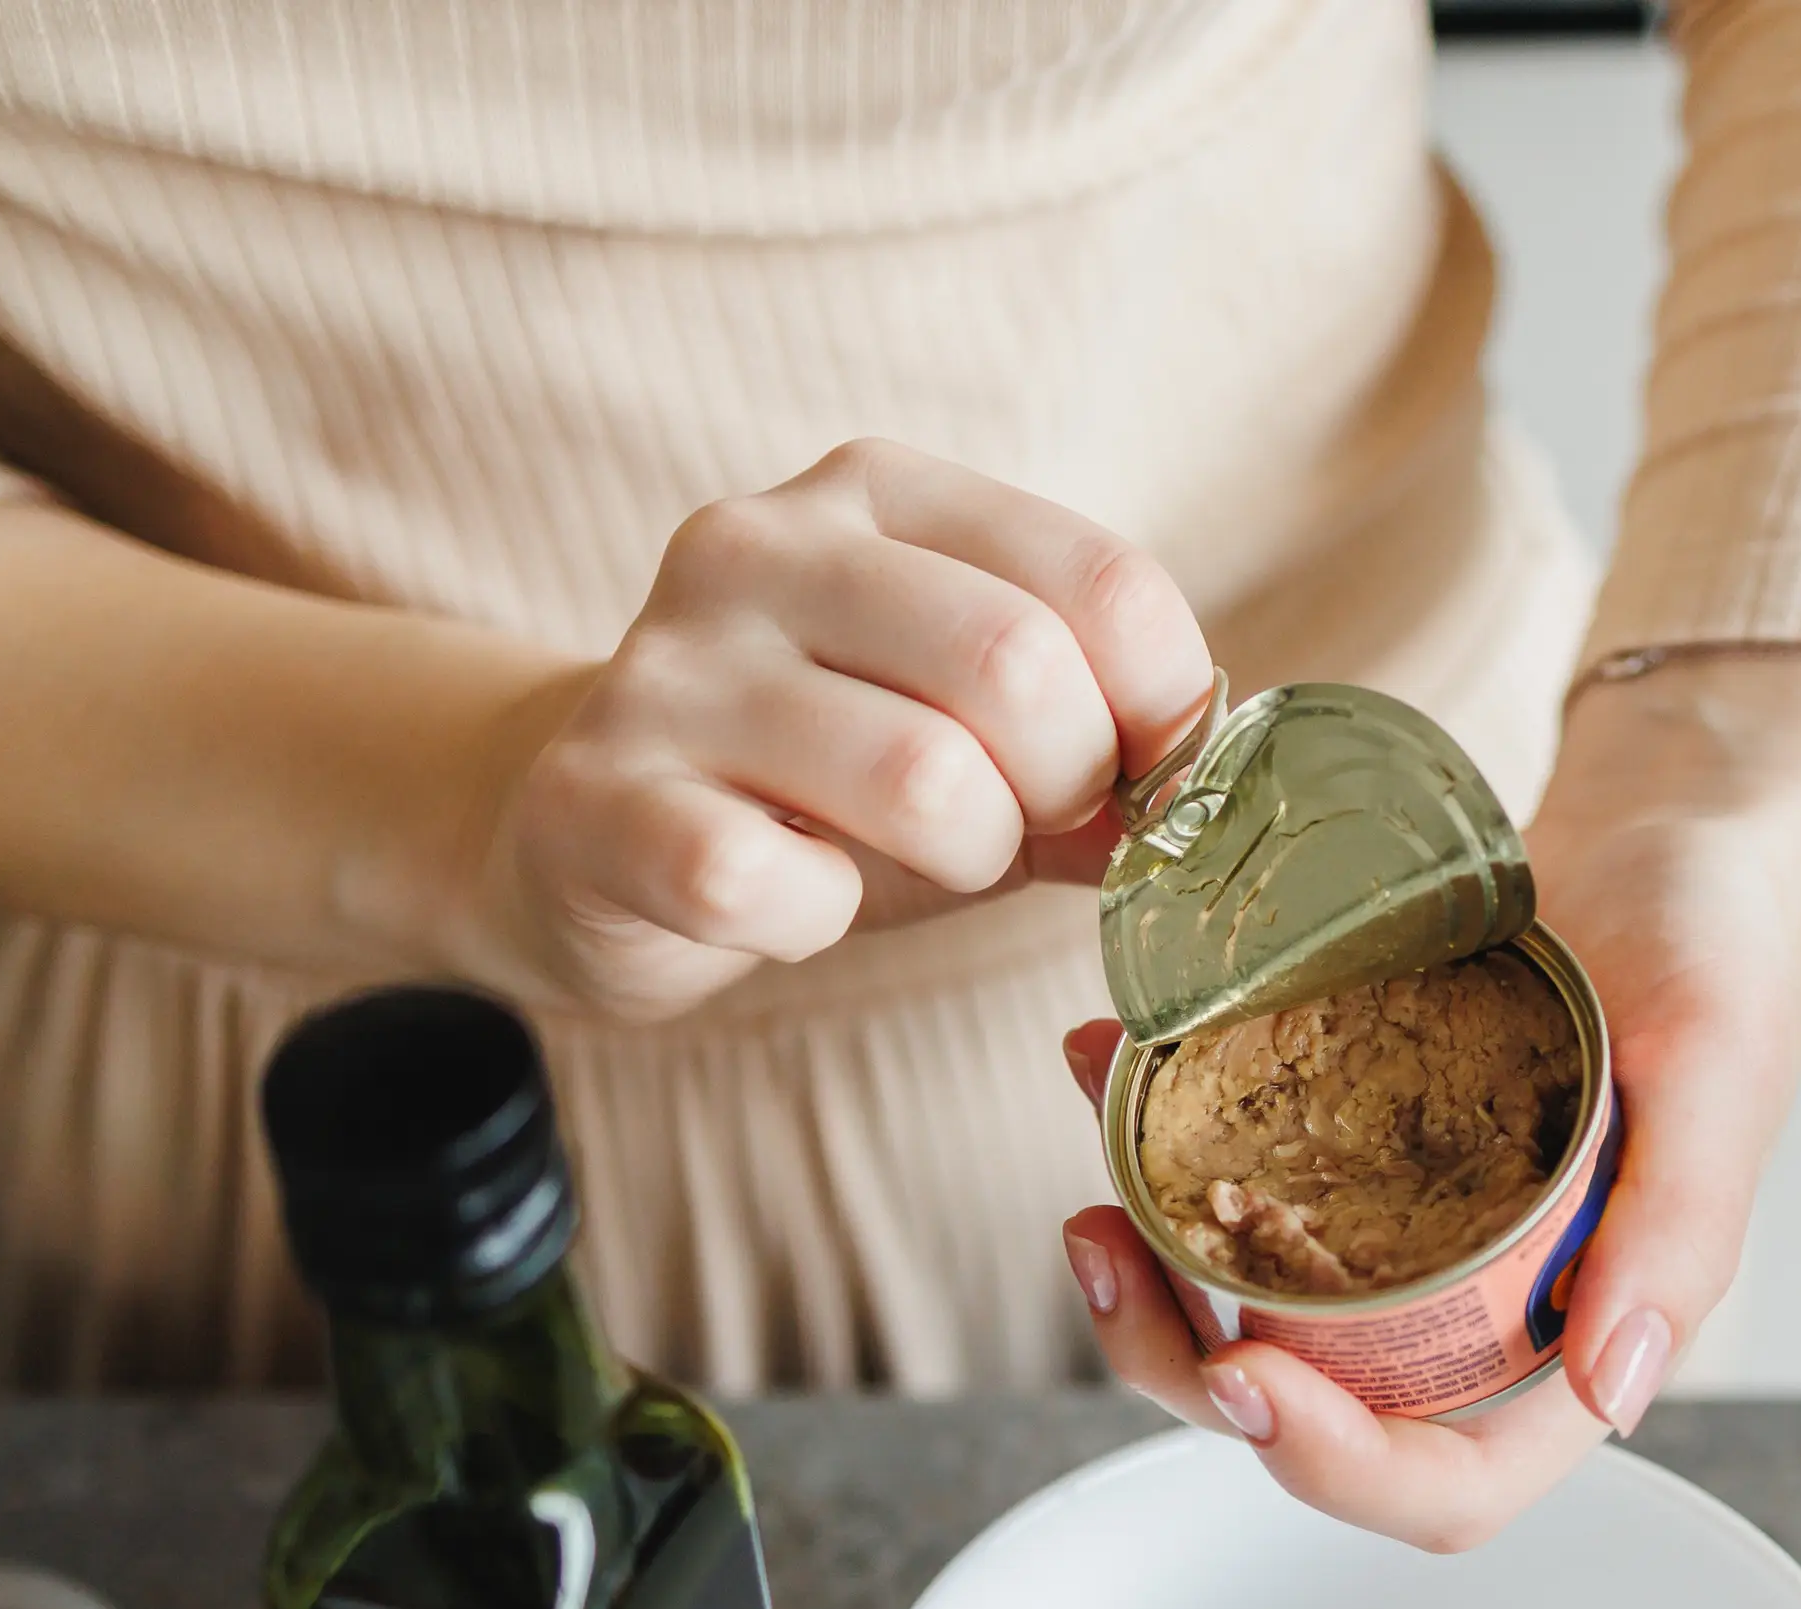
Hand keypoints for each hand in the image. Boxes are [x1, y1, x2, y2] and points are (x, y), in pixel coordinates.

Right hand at [428, 440, 1213, 1022]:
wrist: (584, 843)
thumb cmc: (814, 786)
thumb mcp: (971, 733)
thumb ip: (1098, 741)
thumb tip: (1216, 794)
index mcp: (874, 491)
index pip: (1101, 582)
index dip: (1163, 716)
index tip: (1138, 787)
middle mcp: (756, 544)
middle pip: (1017, 667)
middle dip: (1064, 793)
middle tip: (1019, 835)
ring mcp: (665, 668)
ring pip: (919, 780)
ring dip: (960, 862)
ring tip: (915, 865)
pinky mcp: (594, 801)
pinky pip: (767, 884)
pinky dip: (816, 925)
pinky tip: (792, 906)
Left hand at [1060, 652, 1800, 1549]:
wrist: (1674, 827)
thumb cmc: (1719, 942)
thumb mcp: (1718, 1067)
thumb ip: (1679, 1229)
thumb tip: (1612, 1393)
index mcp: (1574, 1339)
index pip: (1452, 1484)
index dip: (1339, 1468)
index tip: (1247, 1379)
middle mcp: (1477, 1315)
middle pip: (1317, 1420)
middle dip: (1189, 1373)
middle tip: (1108, 1254)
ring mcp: (1403, 1244)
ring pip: (1249, 1325)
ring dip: (1149, 1283)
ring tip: (1089, 1186)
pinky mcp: (1348, 1157)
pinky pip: (1237, 1193)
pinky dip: (1156, 1151)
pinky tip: (1110, 1065)